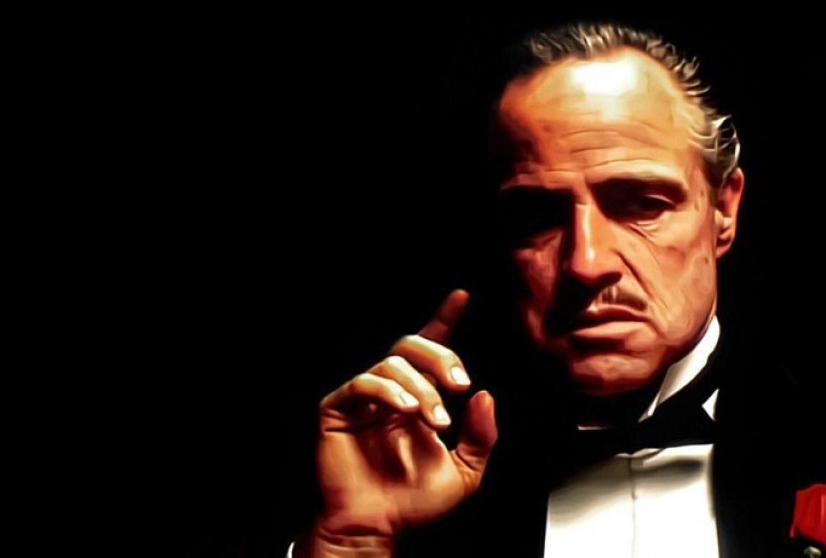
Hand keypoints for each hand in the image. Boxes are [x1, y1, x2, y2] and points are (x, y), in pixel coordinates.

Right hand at [310, 290, 497, 547]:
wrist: (377, 527)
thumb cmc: (412, 503)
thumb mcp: (465, 473)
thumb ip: (482, 436)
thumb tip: (486, 397)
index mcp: (419, 399)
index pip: (431, 352)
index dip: (444, 319)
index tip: (461, 297)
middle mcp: (392, 392)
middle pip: (411, 345)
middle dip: (441, 357)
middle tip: (460, 385)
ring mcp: (363, 399)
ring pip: (391, 364)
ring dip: (420, 387)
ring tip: (434, 418)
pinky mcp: (338, 408)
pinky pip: (362, 383)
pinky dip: (388, 391)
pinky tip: (405, 410)